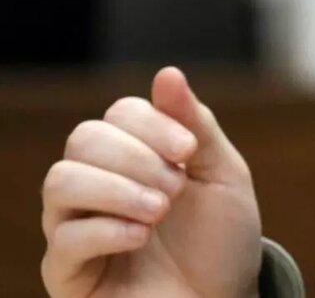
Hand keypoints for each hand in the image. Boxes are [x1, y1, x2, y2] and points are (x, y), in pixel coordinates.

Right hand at [41, 67, 262, 297]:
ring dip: (117, 189)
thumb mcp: (223, 176)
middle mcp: (97, 185)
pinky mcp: (70, 272)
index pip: (119, 114)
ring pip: (60, 182)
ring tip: (160, 209)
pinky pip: (63, 239)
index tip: (189, 151)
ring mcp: (77, 227)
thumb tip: (167, 73)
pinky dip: (107, 230)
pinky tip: (141, 237)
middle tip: (176, 188)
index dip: (152, 124)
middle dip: (136, 157)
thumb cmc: (222, 240)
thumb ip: (196, 125)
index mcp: (135, 156)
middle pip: (84, 140)